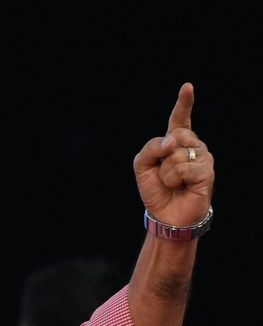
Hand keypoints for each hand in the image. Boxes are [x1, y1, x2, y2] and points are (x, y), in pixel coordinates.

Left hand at [133, 83, 213, 225]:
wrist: (165, 214)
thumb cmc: (156, 189)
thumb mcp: (142, 165)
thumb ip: (150, 147)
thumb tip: (172, 140)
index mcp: (177, 141)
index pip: (180, 119)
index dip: (184, 103)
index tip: (187, 87)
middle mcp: (193, 146)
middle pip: (175, 135)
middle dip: (161, 155)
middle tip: (165, 172)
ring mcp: (203, 157)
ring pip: (177, 153)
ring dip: (166, 172)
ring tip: (173, 182)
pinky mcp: (207, 171)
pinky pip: (182, 167)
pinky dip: (174, 179)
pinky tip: (181, 186)